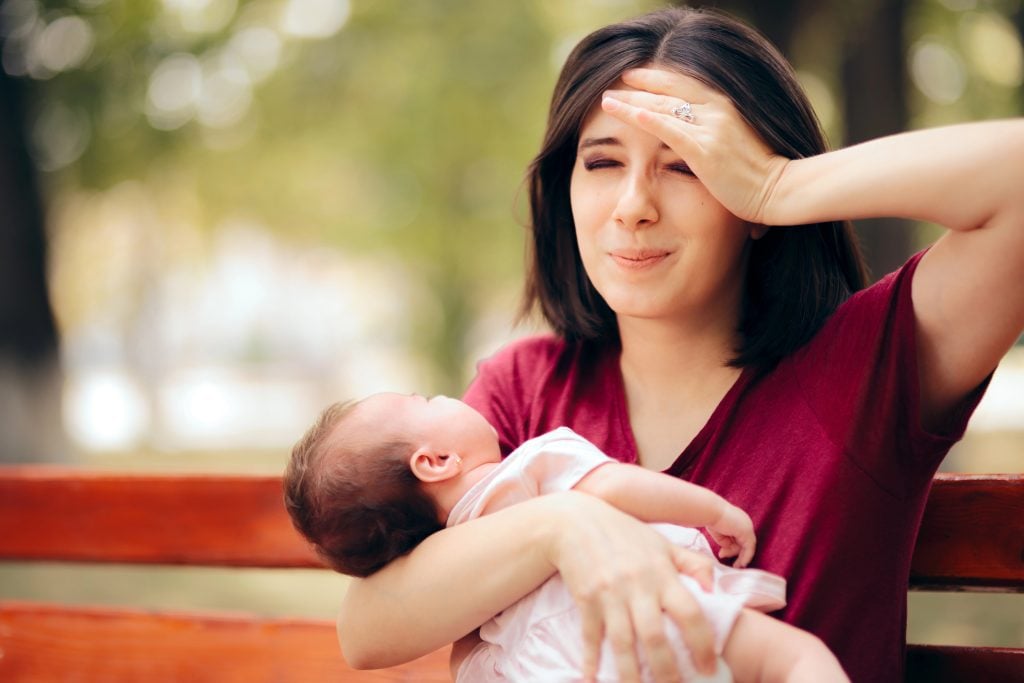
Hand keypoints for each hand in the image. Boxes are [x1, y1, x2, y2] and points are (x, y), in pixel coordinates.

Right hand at [547, 492, 718, 682]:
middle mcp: (637, 586)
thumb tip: (715, 591)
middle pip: (655, 636)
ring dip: (631, 674)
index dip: (702, 643)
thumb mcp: (663, 543)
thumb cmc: (625, 534)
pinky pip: (590, 636)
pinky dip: (591, 660)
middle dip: (667, 670)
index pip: (689, 612)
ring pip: (623, 643)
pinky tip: (592, 680)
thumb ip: (693, 565)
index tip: (709, 666)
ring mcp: (609, 594)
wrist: (575, 522)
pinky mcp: (586, 600)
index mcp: (661, 573)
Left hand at [601, 67, 789, 225]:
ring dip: (631, 102)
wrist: (779, 190)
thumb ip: (719, 136)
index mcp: (726, 107)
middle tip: (615, 83)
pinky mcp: (704, 150)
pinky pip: (669, 129)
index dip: (658, 80)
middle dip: (639, 86)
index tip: (635, 77)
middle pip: (669, 92)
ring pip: (663, 108)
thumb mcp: (739, 145)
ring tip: (607, 100)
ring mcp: (710, 128)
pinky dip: (646, 119)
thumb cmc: (762, 176)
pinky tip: (627, 113)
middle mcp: (717, 111)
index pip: (685, 86)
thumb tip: (705, 142)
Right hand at [706, 503, 755, 567]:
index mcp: (737, 520)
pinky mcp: (747, 532)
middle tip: (728, 560)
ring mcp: (747, 527)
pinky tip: (741, 564)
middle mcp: (744, 522)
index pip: (738, 537)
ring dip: (739, 556)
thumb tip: (727, 549)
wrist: (710, 511)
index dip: (731, 547)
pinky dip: (746, 557)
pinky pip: (750, 548)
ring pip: (747, 546)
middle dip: (735, 552)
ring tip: (730, 561)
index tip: (722, 553)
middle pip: (743, 542)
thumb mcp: (718, 533)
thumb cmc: (710, 518)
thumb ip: (725, 541)